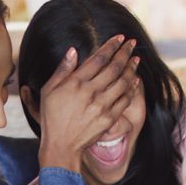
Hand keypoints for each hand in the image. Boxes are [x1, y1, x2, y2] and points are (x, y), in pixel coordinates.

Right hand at [36, 35, 140, 171]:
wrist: (61, 145)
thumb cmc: (52, 117)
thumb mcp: (49, 91)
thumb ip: (62, 70)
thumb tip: (73, 51)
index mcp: (75, 83)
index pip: (98, 59)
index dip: (111, 46)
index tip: (119, 38)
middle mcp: (90, 92)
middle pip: (113, 67)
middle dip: (124, 53)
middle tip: (132, 43)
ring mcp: (102, 106)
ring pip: (122, 82)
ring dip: (131, 68)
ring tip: (136, 58)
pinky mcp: (109, 118)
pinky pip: (125, 99)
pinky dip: (132, 88)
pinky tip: (135, 80)